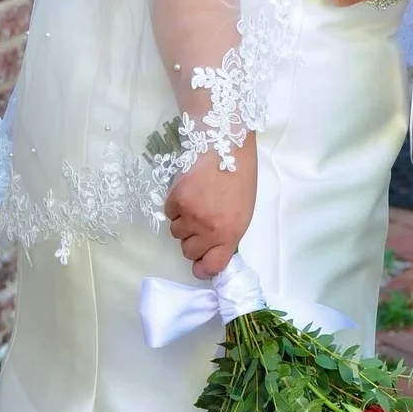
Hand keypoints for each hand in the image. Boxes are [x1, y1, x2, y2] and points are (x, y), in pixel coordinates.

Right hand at [165, 135, 257, 279]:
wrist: (225, 143)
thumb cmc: (240, 175)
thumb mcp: (243, 210)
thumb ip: (227, 233)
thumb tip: (212, 250)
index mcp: (231, 232)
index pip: (211, 267)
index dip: (204, 268)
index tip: (202, 263)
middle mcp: (209, 228)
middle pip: (189, 252)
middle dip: (194, 240)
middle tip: (203, 220)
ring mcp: (190, 215)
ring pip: (176, 234)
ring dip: (184, 222)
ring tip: (198, 200)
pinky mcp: (175, 200)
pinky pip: (169, 214)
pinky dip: (176, 206)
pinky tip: (189, 190)